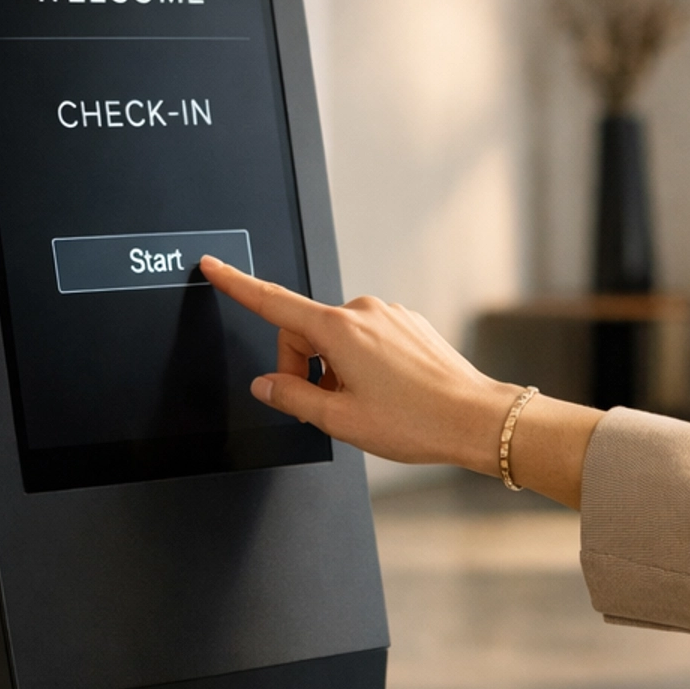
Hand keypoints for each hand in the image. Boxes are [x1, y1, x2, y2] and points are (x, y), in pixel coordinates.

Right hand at [199, 256, 602, 505]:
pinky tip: (384, 394)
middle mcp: (362, 311)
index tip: (213, 267)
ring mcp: (388, 314)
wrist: (476, 418)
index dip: (238, 285)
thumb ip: (293, 398)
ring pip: (337, 340)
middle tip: (322, 408)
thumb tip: (267, 384)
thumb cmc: (415, 421)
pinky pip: (367, 339)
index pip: (273, 303)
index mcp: (339, 330)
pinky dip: (361, 365)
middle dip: (302, 368)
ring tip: (362, 406)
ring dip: (334, 370)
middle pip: (306, 332)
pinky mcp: (407, 324)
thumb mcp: (339, 419)